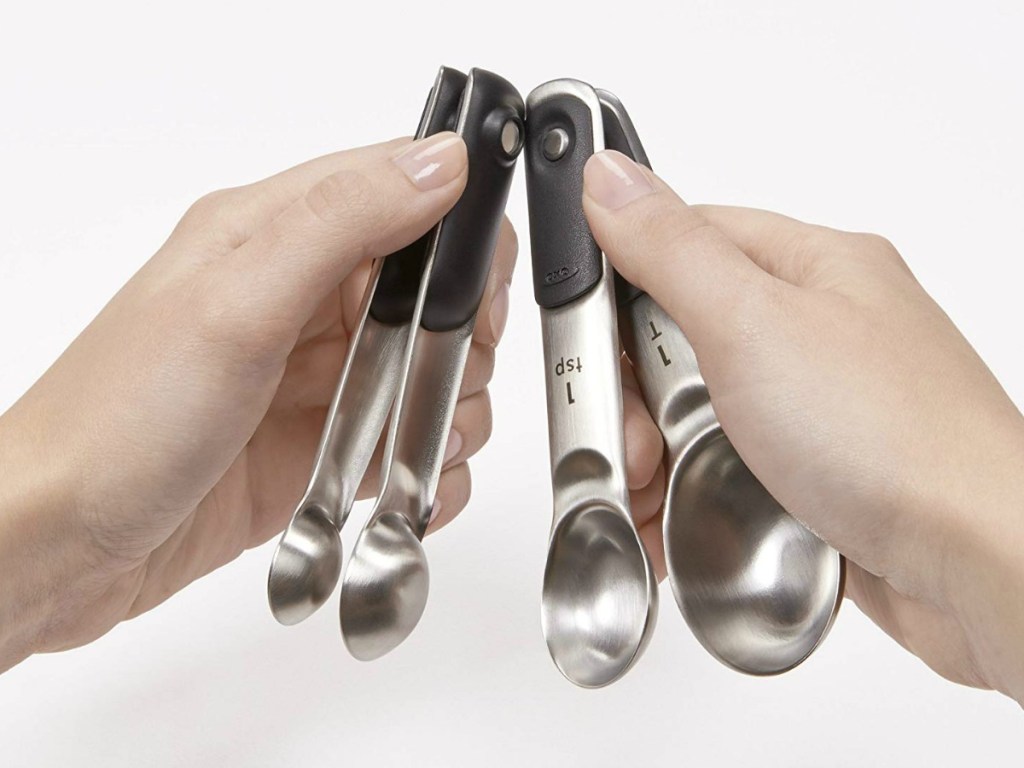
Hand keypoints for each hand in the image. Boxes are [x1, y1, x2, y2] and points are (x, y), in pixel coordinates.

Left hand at [0, 133, 515, 670]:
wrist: (62, 544)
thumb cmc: (119, 421)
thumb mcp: (234, 303)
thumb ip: (344, 221)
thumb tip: (443, 162)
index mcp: (279, 234)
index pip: (411, 196)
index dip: (462, 246)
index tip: (467, 305)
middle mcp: (306, 300)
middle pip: (440, 296)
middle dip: (456, 348)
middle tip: (419, 386)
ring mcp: (318, 376)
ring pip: (437, 376)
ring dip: (445, 417)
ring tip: (401, 449)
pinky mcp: (325, 444)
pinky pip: (412, 446)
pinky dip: (426, 472)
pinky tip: (400, 488)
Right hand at [583, 149, 1023, 702]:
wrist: (983, 566)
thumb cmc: (893, 438)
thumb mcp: (752, 324)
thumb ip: (670, 249)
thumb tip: (609, 178)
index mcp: (815, 267)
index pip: (688, 240)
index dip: (624, 285)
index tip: (588, 338)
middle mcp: (822, 330)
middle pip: (688, 336)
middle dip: (642, 396)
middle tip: (637, 440)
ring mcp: (823, 404)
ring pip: (706, 410)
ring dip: (664, 455)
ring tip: (656, 493)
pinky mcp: (820, 470)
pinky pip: (735, 467)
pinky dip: (698, 494)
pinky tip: (682, 521)